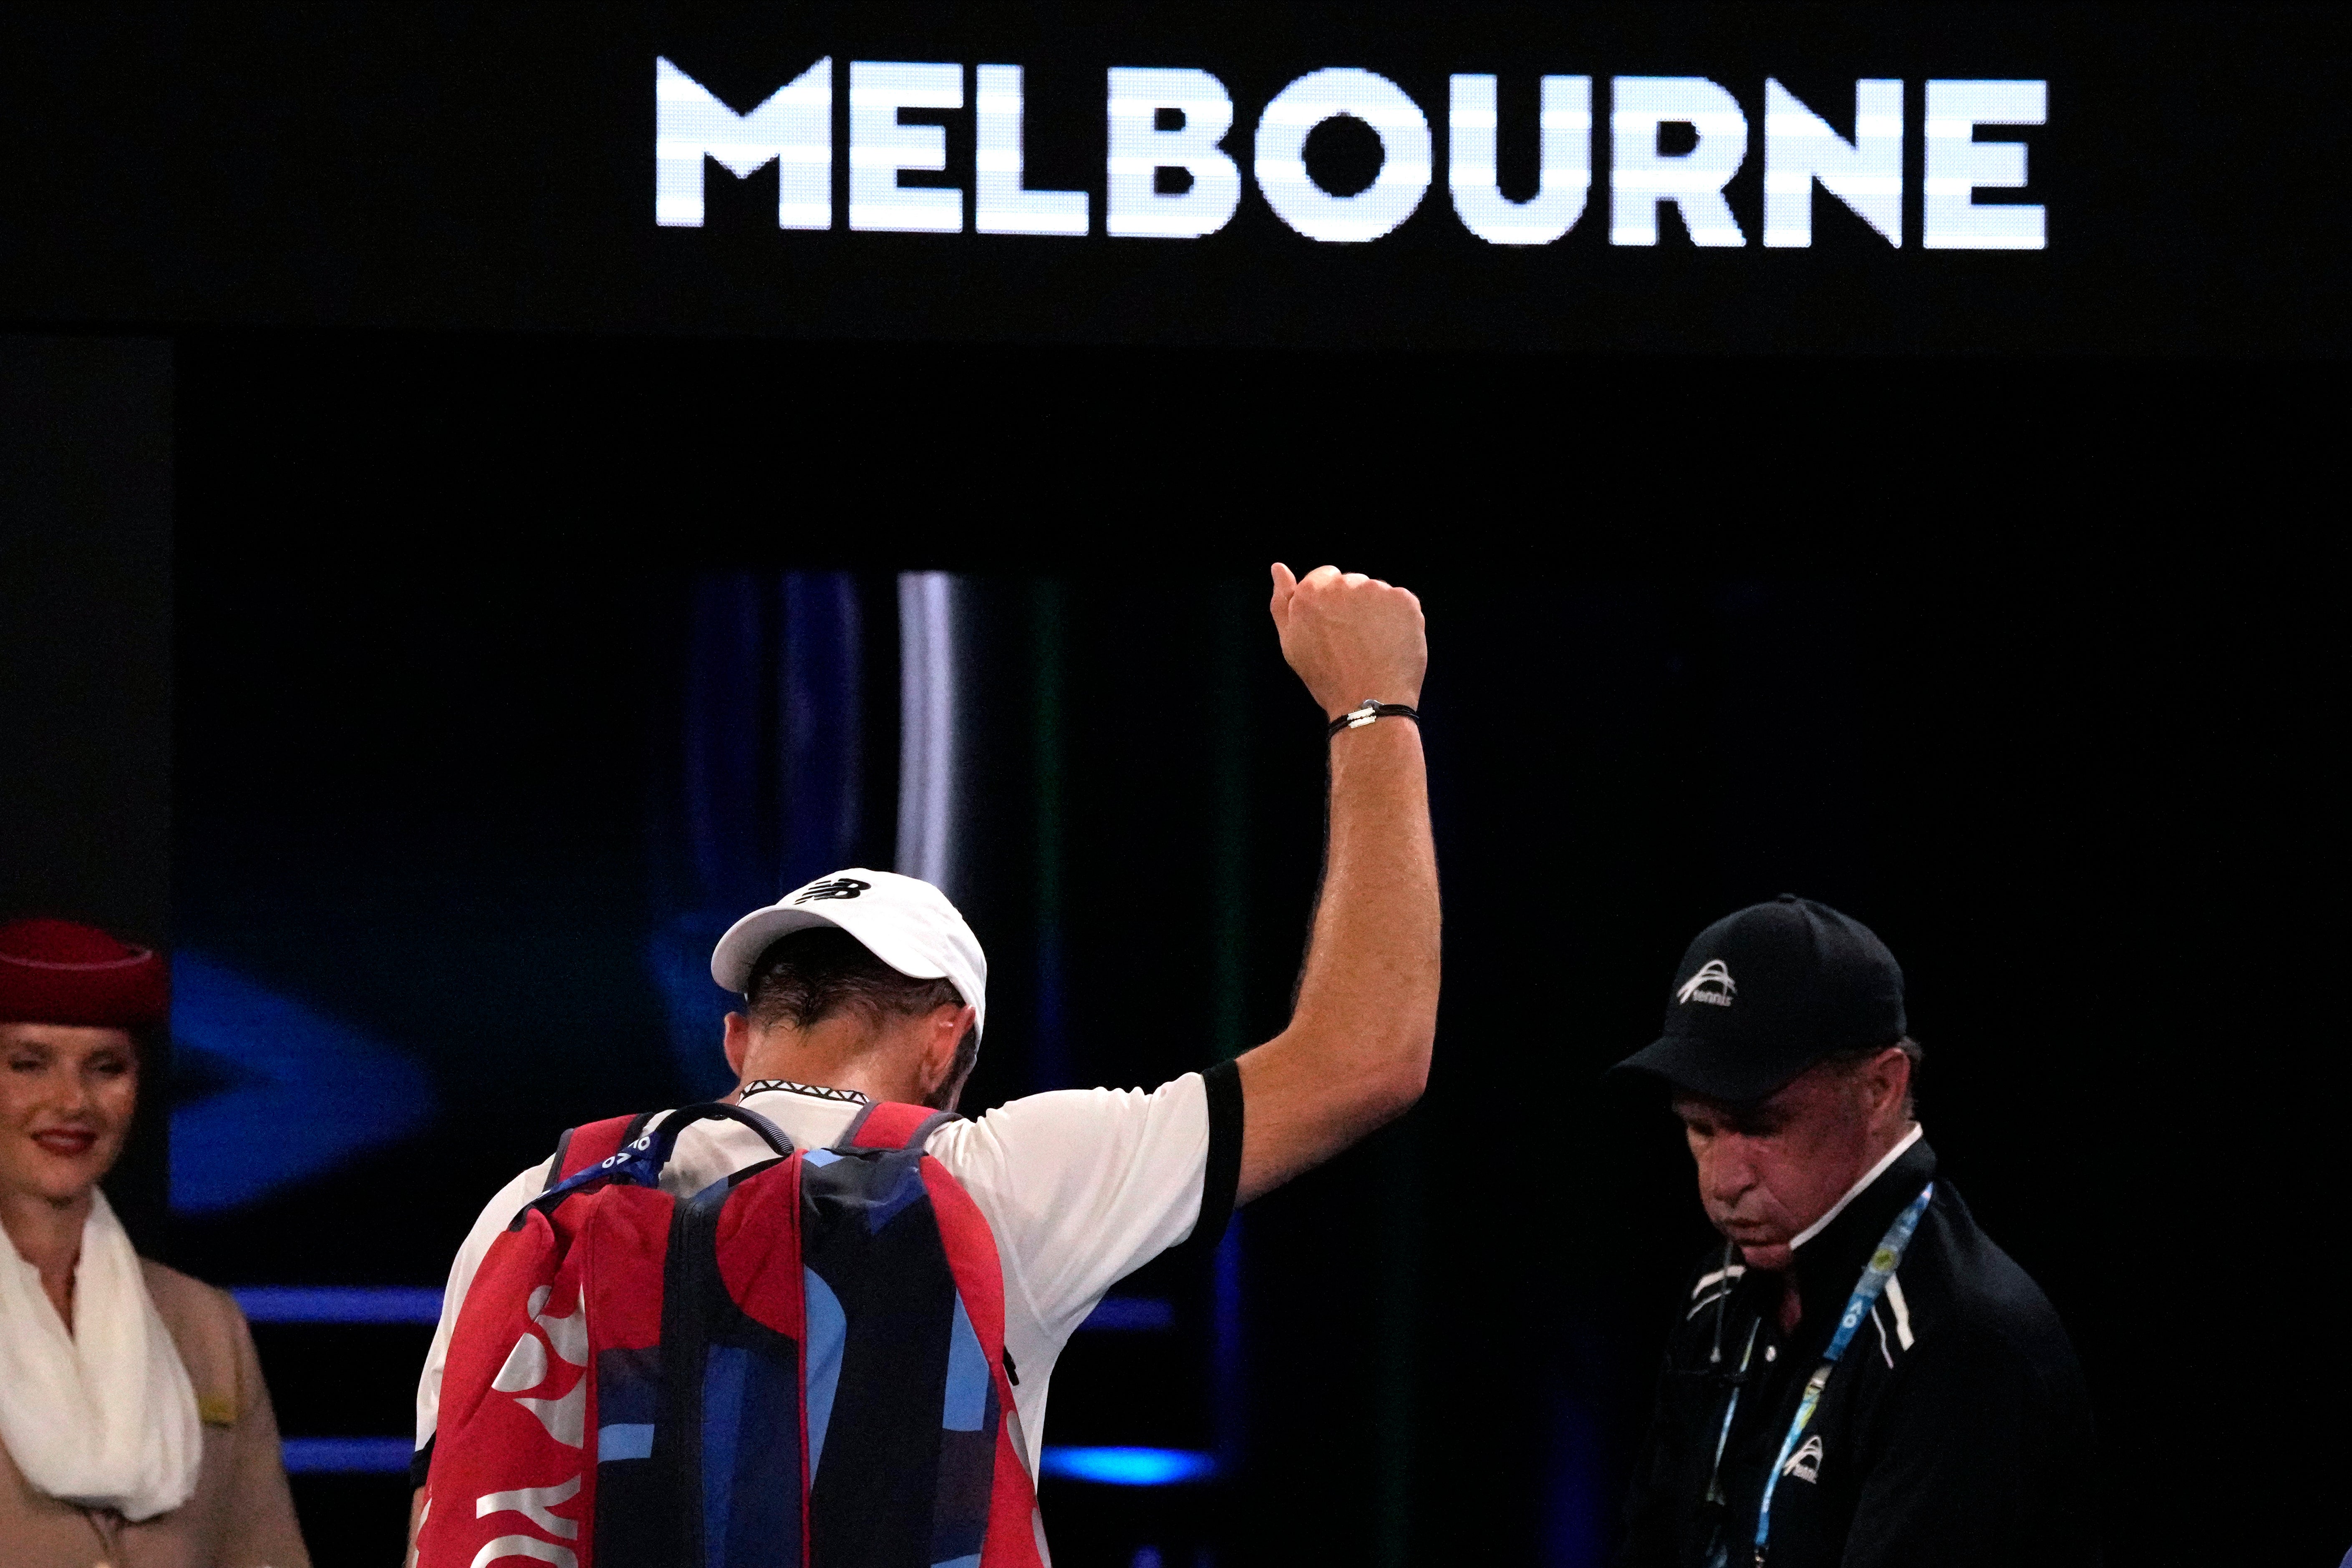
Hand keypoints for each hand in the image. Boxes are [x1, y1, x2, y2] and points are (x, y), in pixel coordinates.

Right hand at [1268, 563, 1426, 719]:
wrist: (1368, 702)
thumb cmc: (1327, 677)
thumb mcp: (1291, 643)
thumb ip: (1282, 601)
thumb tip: (1277, 567)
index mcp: (1310, 592)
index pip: (1325, 577)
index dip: (1331, 604)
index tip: (1334, 628)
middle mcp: (1342, 584)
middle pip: (1352, 583)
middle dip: (1354, 605)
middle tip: (1353, 641)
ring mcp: (1376, 590)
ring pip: (1377, 593)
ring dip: (1377, 612)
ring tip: (1373, 645)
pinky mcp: (1403, 600)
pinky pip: (1401, 602)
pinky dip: (1400, 619)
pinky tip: (1392, 643)